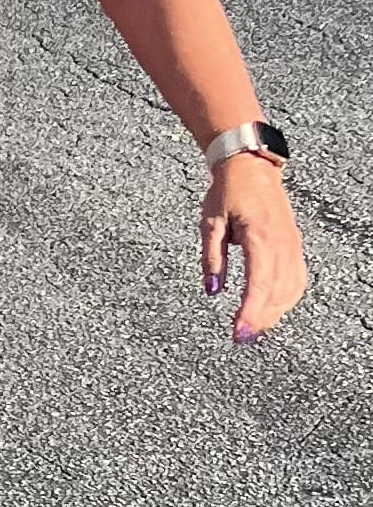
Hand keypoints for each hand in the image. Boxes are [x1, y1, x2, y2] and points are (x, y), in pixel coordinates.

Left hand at [200, 156, 306, 343]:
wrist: (251, 168)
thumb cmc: (227, 193)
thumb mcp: (210, 223)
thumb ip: (212, 258)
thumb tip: (212, 291)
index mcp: (260, 237)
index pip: (258, 283)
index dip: (250, 311)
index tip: (238, 331)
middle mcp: (282, 243)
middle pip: (278, 292)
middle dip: (261, 319)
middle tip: (242, 338)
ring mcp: (292, 245)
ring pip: (291, 289)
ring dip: (275, 312)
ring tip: (254, 329)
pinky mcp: (294, 246)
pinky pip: (296, 278)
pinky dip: (286, 298)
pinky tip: (272, 310)